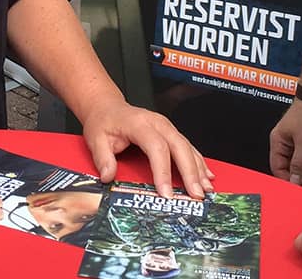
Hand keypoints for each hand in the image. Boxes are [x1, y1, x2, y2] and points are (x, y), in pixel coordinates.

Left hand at [81, 96, 212, 198]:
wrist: (108, 107)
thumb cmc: (104, 121)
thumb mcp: (95, 138)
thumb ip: (102, 158)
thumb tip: (108, 176)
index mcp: (139, 124)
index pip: (156, 147)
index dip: (163, 171)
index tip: (166, 193)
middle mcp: (157, 123)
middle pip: (178, 146)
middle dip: (189, 172)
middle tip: (195, 194)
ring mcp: (167, 127)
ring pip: (187, 147)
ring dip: (198, 169)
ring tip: (205, 189)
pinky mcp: (171, 132)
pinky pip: (188, 147)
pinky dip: (199, 162)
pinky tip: (207, 175)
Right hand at [269, 97, 301, 185]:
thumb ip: (299, 163)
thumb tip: (294, 180)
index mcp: (277, 141)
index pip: (277, 168)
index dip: (287, 181)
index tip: (298, 192)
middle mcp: (283, 142)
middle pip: (287, 167)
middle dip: (298, 179)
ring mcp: (294, 141)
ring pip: (298, 164)